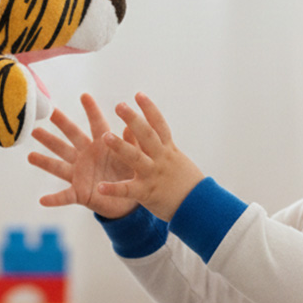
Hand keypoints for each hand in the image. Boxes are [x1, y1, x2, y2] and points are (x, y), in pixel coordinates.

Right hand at [29, 94, 139, 218]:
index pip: (96, 124)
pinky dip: (54, 199)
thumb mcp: (134, 158)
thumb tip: (131, 125)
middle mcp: (86, 155)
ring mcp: (80, 173)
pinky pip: (65, 196)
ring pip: (59, 165)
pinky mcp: (79, 193)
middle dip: (60, 126)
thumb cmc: (130, 174)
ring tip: (29, 156)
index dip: (91, 110)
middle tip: (47, 113)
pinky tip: (42, 200)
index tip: (85, 95)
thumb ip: (132, 143)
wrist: (128, 199)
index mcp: (102, 144)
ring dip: (44, 161)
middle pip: (71, 137)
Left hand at [98, 93, 204, 221]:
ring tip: (105, 136)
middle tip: (119, 105)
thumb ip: (164, 148)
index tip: (138, 94)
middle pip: (146, 135)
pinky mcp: (147, 193)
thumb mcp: (178, 161)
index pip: (159, 125)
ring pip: (135, 157)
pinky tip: (100, 187)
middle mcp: (161, 159)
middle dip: (133, 119)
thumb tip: (156, 132)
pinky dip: (114, 189)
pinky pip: (128, 190)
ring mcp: (153, 175)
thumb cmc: (189, 184)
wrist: (201, 208)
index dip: (149, 109)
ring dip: (120, 146)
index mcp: (169, 150)